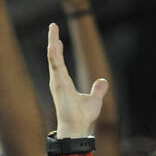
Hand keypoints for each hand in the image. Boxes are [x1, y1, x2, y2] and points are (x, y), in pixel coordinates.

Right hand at [48, 23, 105, 137]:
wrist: (77, 129)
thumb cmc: (82, 117)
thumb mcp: (94, 100)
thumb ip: (98, 90)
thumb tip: (103, 81)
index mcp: (65, 83)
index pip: (60, 63)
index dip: (59, 51)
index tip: (58, 39)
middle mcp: (59, 81)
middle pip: (54, 57)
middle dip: (53, 41)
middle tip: (52, 26)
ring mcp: (58, 83)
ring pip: (54, 59)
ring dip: (53, 45)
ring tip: (53, 30)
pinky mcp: (60, 86)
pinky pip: (56, 69)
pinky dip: (54, 57)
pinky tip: (53, 46)